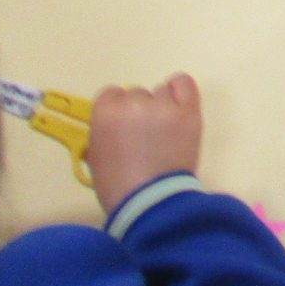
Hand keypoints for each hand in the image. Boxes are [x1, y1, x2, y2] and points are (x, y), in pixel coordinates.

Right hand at [85, 72, 203, 216]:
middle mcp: (133, 104)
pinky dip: (180, 90)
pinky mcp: (188, 111)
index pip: (110, 95)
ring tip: (164, 132)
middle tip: (145, 136)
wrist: (151, 201)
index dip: (116, 110)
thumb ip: (104, 132)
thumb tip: (116, 122)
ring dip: (161, 107)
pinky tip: (179, 103)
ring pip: (161, 92)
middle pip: (136, 94)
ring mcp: (163, 106)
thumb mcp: (96, 157)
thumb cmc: (118, 186)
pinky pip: (184, 83)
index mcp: (105, 114)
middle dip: (138, 112)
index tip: (123, 127)